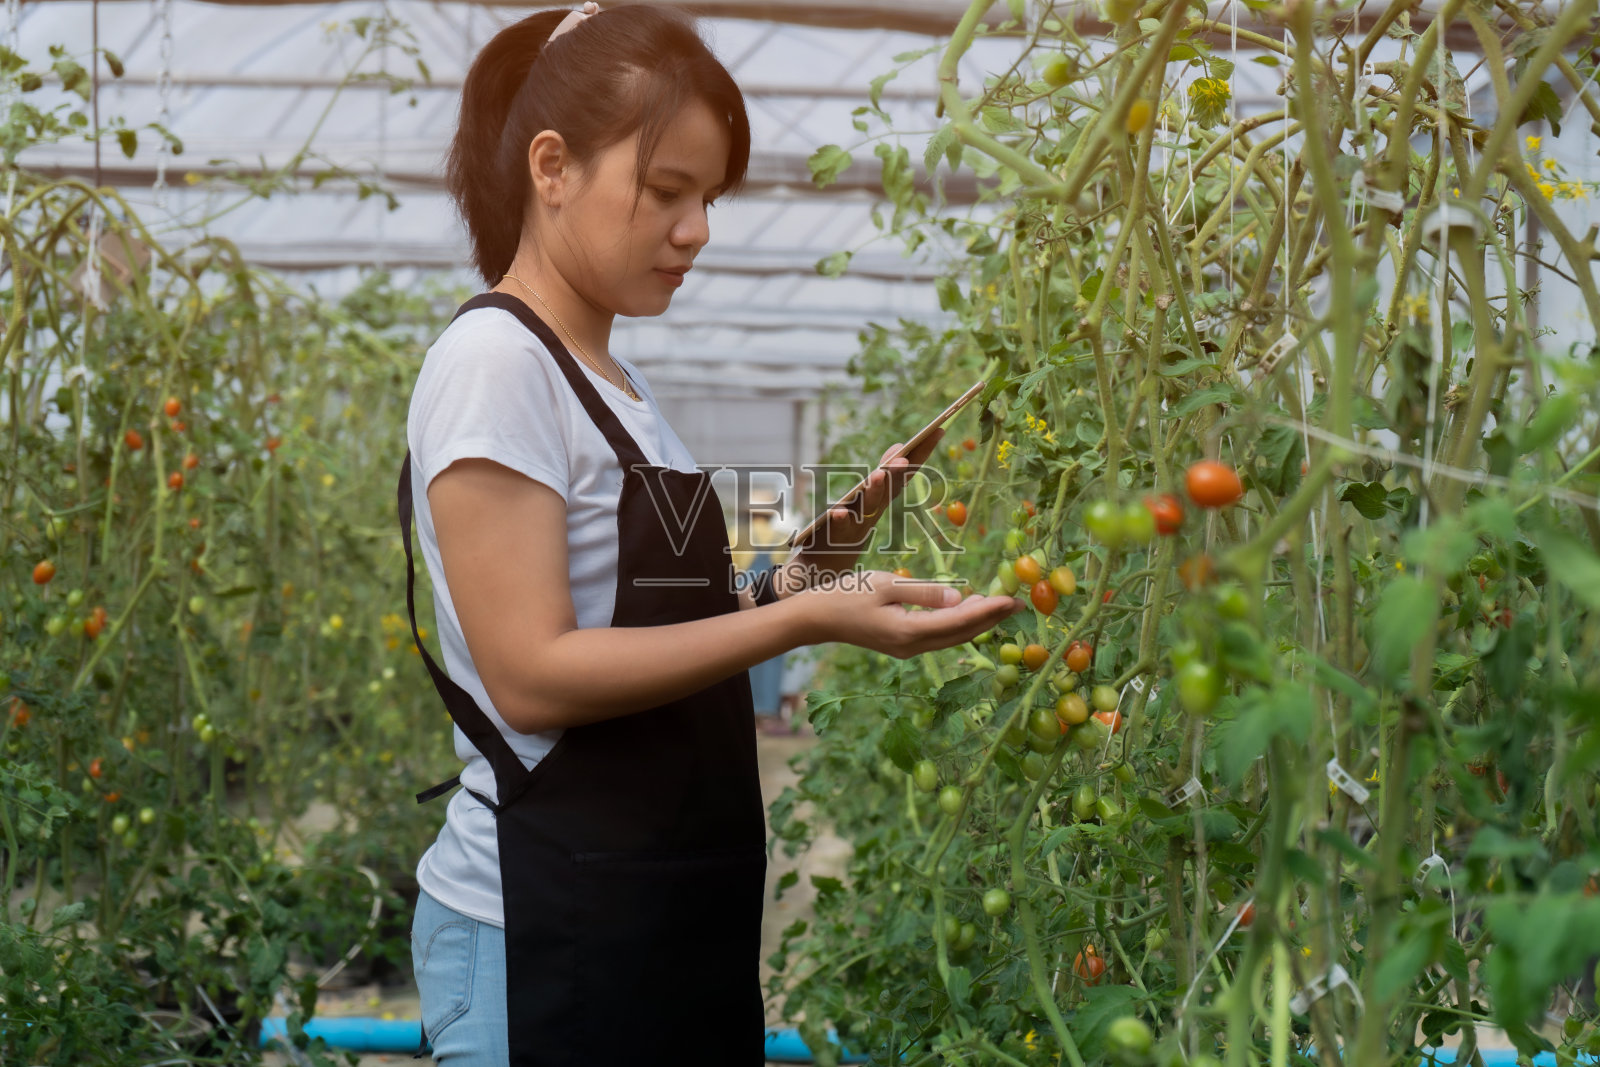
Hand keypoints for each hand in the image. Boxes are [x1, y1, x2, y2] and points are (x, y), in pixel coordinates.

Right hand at [794, 568, 1024, 657]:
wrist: (816, 617)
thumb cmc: (846, 594)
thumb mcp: (886, 585)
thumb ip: (923, 592)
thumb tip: (958, 598)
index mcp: (909, 632)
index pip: (959, 622)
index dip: (988, 611)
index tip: (1013, 600)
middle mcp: (912, 646)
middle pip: (961, 634)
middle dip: (991, 619)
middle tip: (1019, 603)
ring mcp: (907, 648)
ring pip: (951, 636)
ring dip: (976, 621)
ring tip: (1001, 606)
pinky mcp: (902, 643)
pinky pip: (939, 634)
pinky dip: (958, 623)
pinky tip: (967, 609)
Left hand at [812, 427, 944, 552]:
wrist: (831, 560)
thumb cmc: (853, 522)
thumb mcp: (870, 496)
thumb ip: (884, 473)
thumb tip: (900, 446)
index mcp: (884, 497)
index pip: (906, 472)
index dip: (923, 452)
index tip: (938, 429)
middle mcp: (875, 509)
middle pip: (890, 487)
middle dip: (898, 472)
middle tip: (905, 457)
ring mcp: (858, 523)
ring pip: (868, 506)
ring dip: (875, 490)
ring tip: (879, 474)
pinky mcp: (837, 535)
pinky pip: (839, 527)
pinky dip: (840, 520)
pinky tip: (838, 512)